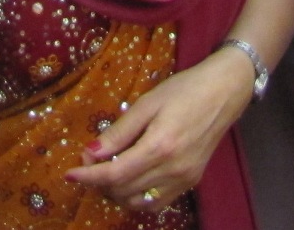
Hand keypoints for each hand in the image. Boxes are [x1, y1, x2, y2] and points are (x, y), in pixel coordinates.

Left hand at [67, 49, 250, 210]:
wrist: (223, 93)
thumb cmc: (184, 90)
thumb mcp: (147, 103)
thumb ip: (119, 131)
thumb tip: (92, 153)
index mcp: (160, 146)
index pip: (115, 174)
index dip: (89, 176)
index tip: (70, 173)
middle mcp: (173, 169)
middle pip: (124, 191)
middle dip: (99, 181)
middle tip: (90, 161)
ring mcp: (184, 180)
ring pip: (139, 202)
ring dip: (117, 192)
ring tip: (107, 171)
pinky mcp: (191, 182)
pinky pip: (157, 203)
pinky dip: (138, 198)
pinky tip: (130, 180)